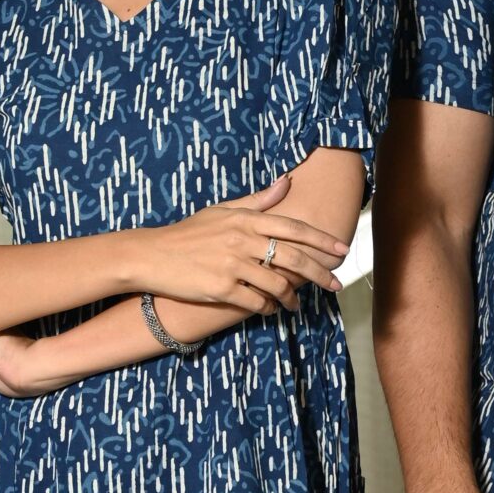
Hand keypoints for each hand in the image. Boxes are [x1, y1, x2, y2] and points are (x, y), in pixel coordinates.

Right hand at [142, 172, 351, 313]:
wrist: (152, 255)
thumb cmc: (189, 233)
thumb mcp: (222, 210)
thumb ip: (257, 201)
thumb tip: (287, 182)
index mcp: (245, 219)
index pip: (293, 227)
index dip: (321, 239)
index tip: (342, 250)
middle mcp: (241, 240)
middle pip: (293, 258)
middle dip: (320, 273)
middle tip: (336, 284)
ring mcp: (231, 265)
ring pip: (277, 284)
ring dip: (292, 297)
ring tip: (297, 304)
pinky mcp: (221, 288)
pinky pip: (256, 302)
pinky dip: (269, 308)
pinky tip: (273, 310)